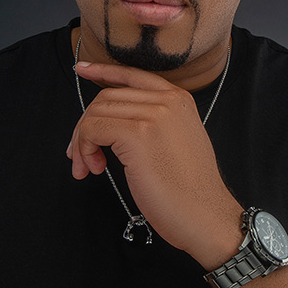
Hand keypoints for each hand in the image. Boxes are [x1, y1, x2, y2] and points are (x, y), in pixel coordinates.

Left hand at [67, 61, 242, 266]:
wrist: (206, 216)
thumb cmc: (189, 191)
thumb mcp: (177, 142)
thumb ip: (153, 122)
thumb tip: (111, 123)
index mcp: (179, 99)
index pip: (131, 75)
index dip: (102, 71)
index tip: (82, 70)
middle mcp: (167, 100)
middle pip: (106, 97)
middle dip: (85, 126)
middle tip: (82, 157)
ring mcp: (153, 115)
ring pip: (95, 113)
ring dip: (82, 142)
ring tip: (90, 167)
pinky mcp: (137, 134)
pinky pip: (92, 130)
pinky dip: (84, 149)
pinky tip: (95, 169)